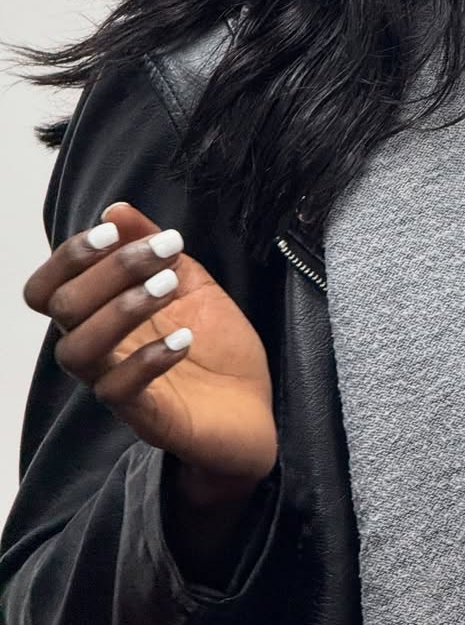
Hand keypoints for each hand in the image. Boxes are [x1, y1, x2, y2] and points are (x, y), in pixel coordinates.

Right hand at [23, 201, 276, 487]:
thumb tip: (117, 208)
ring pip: (77, 351)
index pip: (48, 288)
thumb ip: (154, 247)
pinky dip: (148, 359)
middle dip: (110, 270)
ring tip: (169, 286)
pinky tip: (185, 337)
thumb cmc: (218, 347)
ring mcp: (116, 384)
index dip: (68, 256)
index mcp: (103, 315)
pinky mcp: (144, 416)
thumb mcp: (193, 284)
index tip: (114, 231)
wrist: (254, 410)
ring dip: (121, 309)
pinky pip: (119, 391)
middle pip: (63, 309)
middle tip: (164, 250)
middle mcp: (100, 349)